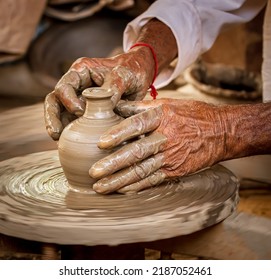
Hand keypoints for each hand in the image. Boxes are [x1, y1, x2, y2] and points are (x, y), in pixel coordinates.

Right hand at [44, 48, 154, 139]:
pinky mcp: (87, 113)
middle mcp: (76, 86)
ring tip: (59, 142)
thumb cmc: (131, 71)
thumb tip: (101, 109)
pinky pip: (76, 123)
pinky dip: (73, 133)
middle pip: (55, 101)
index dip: (68, 99)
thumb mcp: (125, 75)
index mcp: (81, 71)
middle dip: (53, 117)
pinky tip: (72, 144)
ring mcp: (79, 100)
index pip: (65, 86)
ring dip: (59, 128)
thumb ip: (113, 87)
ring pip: (62, 114)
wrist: (140, 76)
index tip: (80, 112)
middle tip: (55, 134)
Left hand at [89, 99, 226, 193]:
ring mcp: (171, 157)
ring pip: (142, 171)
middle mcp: (166, 138)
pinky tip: (121, 190)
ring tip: (101, 187)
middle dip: (113, 164)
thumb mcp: (168, 104)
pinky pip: (153, 180)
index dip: (119, 134)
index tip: (101, 143)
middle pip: (137, 153)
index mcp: (163, 117)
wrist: (221, 133)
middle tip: (94, 173)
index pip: (137, 125)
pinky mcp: (175, 171)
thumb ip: (141, 107)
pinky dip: (136, 186)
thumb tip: (116, 105)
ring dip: (120, 180)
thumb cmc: (192, 115)